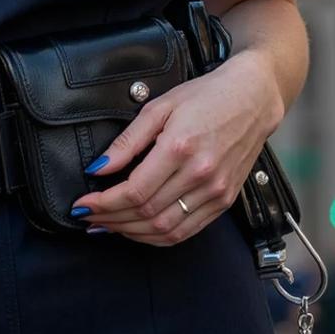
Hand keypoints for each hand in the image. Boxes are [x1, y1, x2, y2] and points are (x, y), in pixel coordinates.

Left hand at [70, 50, 284, 245]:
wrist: (253, 99)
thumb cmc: (206, 96)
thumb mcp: (159, 107)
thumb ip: (127, 141)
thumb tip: (98, 169)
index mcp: (180, 148)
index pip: (134, 192)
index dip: (103, 204)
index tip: (81, 206)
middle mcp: (200, 174)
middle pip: (146, 214)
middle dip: (111, 220)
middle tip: (88, 219)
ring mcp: (216, 191)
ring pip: (166, 230)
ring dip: (131, 233)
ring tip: (108, 226)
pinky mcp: (225, 201)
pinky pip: (187, 231)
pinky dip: (158, 237)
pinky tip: (139, 230)